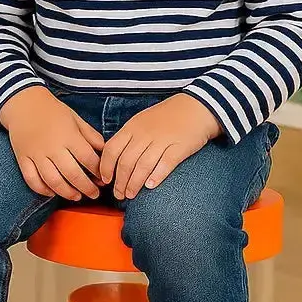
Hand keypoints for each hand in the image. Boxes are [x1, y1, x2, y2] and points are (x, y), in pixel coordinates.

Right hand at [0, 86, 104, 201]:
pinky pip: (32, 180)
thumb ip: (91, 135)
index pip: (87, 158)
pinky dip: (42, 190)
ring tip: (77, 197)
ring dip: (67, 192)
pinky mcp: (22, 159)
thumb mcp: (76, 119)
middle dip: (86, 187)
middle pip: (72, 174)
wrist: (24, 104)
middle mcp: (52, 146)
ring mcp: (36, 154)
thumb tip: (105, 151)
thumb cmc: (53, 111)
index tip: (104, 178)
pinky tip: (53, 193)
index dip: (97, 171)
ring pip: (52, 181)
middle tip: (94, 194)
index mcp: (68, 135)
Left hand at [100, 93, 220, 200]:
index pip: (112, 149)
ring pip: (143, 166)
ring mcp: (163, 139)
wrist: (196, 107)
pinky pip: (165, 164)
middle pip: (126, 162)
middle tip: (119, 194)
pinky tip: (150, 186)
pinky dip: (156, 176)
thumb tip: (113, 159)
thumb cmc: (167, 117)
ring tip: (131, 195)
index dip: (106, 167)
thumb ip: (128, 137)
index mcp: (133, 126)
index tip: (105, 180)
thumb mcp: (142, 120)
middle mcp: (145, 133)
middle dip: (120, 182)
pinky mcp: (180, 146)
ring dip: (134, 184)